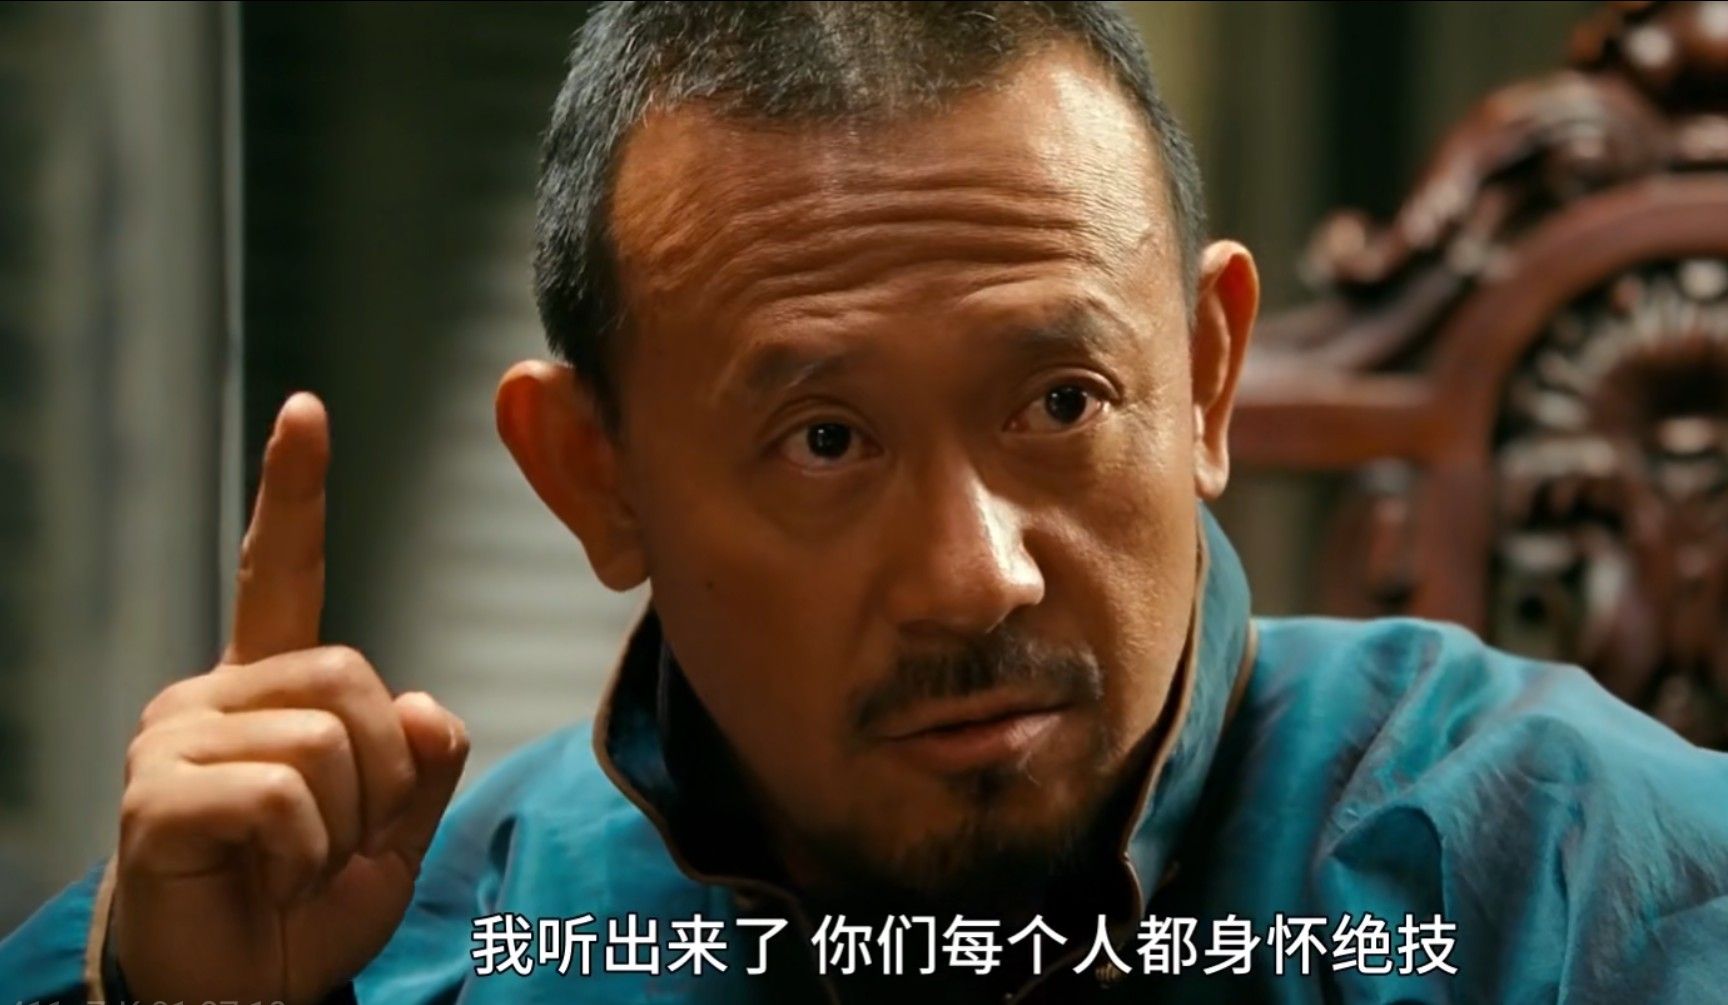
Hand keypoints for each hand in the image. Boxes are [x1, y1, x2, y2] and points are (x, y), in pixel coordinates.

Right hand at [111, 393, 469, 1002]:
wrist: (242, 997)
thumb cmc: (304, 913)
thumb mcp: (394, 833)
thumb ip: (422, 761)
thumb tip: (423, 706)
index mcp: (268, 692)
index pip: (281, 574)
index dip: (296, 494)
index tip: (306, 411)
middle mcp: (212, 697)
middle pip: (354, 675)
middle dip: (381, 773)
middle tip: (337, 843)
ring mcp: (174, 741)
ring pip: (327, 739)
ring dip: (344, 824)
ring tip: (294, 865)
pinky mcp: (156, 795)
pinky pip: (284, 796)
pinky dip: (304, 853)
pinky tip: (266, 877)